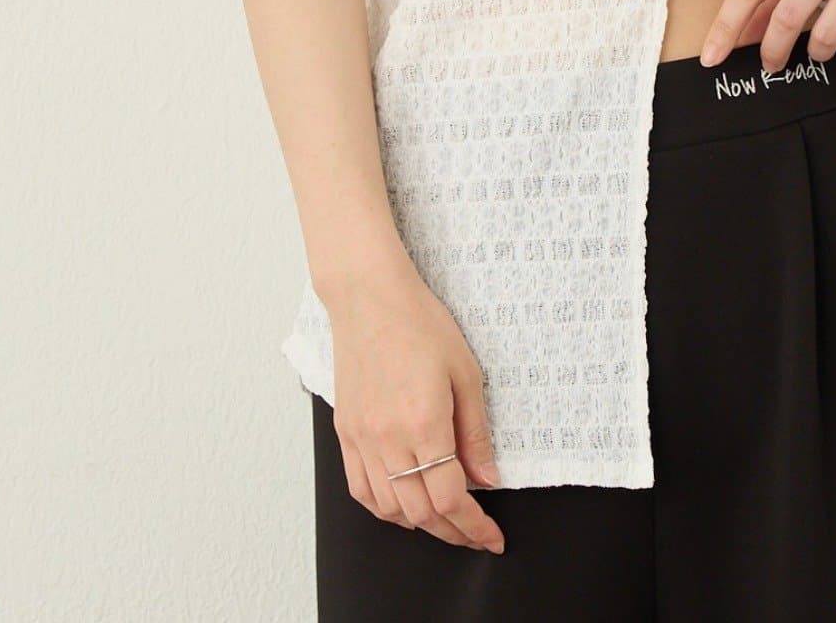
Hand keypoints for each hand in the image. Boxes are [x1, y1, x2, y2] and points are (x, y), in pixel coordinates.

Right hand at [324, 260, 506, 553]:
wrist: (369, 298)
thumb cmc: (419, 323)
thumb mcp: (466, 372)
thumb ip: (475, 433)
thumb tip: (487, 478)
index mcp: (424, 423)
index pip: (450, 498)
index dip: (474, 527)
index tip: (490, 537)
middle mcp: (388, 438)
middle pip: (421, 512)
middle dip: (453, 532)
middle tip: (474, 534)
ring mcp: (362, 438)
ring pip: (389, 510)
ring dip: (419, 524)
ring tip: (444, 520)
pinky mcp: (345, 433)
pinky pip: (360, 490)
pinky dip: (384, 509)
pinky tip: (403, 505)